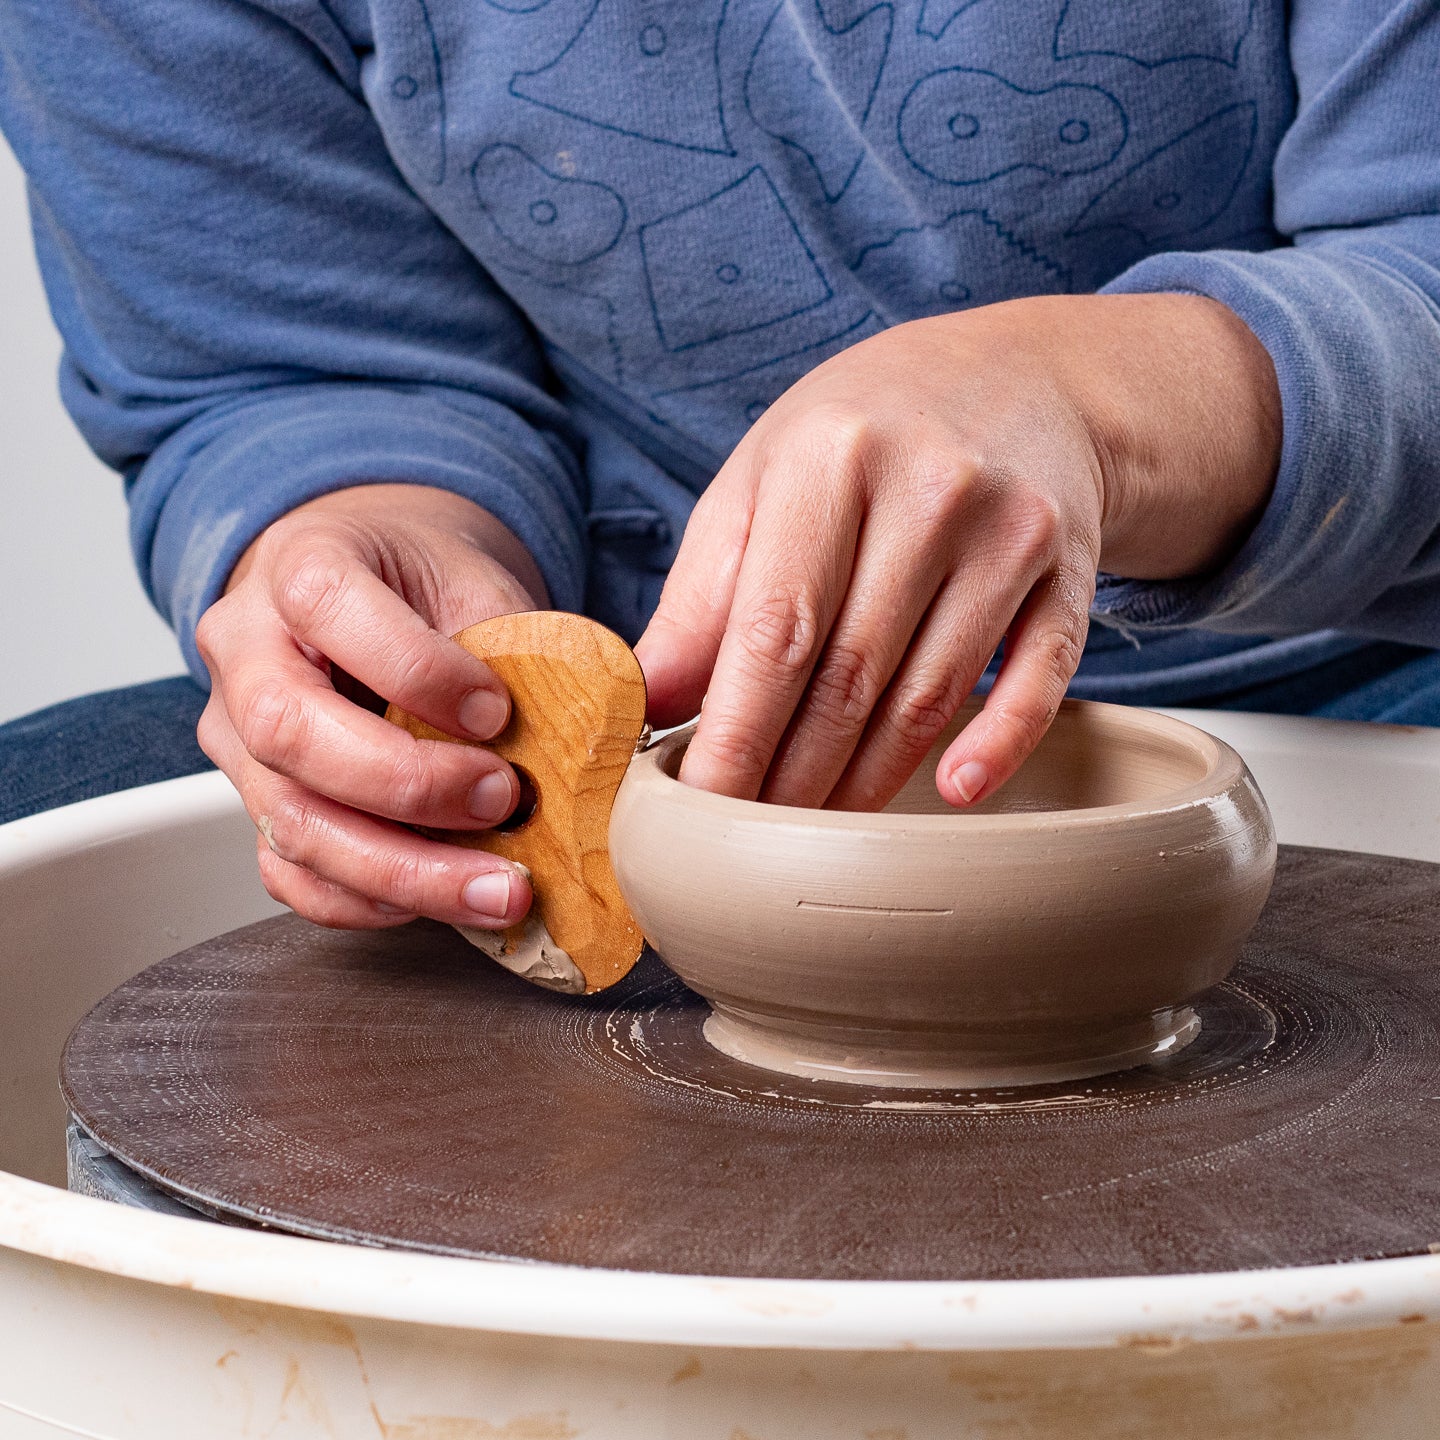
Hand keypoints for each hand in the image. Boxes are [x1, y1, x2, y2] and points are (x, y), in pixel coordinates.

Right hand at [196, 484, 546, 928]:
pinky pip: (290, 875)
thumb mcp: (471, 578)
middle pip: (291, 733)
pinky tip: (439, 899)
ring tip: (497, 889)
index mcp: (300, 567)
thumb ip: (506, 647)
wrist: (372, 582)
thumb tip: (569, 749)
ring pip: (291, 823)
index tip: (498, 712)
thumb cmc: (420, 581)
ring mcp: (238, 737)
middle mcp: (247, 651)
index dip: (418, 672)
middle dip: (409, 787)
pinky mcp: (256, 804)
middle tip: (503, 801)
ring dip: (404, 872)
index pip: (329, 610)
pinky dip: (369, 901)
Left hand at [637, 293, 1279, 809]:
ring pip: (929, 694)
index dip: (734, 735)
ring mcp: (1008, 528)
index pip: (773, 629)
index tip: (699, 809)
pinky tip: (953, 791)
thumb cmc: (858, 436)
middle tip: (749, 839)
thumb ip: (702, 593)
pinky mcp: (1070, 566)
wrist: (1019, 372)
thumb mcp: (762, 481)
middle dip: (791, 777)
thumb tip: (645, 702)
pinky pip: (1039, 675)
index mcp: (827, 458)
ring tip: (816, 830)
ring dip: (868, 780)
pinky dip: (997, 743)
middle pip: (848, 676)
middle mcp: (927, 487)